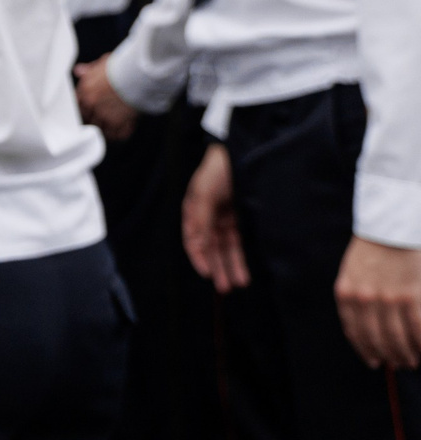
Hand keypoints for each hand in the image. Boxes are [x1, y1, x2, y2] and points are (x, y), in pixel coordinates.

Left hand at [74, 60, 138, 139]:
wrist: (137, 74)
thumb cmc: (122, 67)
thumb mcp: (102, 63)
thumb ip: (89, 70)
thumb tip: (79, 70)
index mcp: (85, 90)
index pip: (77, 104)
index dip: (84, 107)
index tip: (89, 109)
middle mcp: (92, 105)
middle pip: (87, 119)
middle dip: (93, 119)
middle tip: (102, 119)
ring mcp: (104, 115)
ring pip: (100, 129)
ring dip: (105, 129)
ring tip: (112, 127)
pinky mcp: (119, 124)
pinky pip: (117, 135)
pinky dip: (119, 135)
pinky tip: (122, 132)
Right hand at [182, 141, 248, 291]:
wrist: (247, 151)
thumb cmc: (219, 169)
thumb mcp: (205, 194)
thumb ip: (200, 220)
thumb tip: (196, 247)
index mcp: (194, 208)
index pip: (193, 239)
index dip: (199, 257)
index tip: (209, 274)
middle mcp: (208, 215)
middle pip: (211, 247)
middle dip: (217, 266)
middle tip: (226, 288)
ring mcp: (225, 217)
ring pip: (226, 247)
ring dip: (231, 265)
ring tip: (240, 284)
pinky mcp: (242, 218)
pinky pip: (239, 242)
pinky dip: (241, 256)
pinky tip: (245, 270)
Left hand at [335, 236, 420, 370]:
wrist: (391, 227)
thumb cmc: (373, 250)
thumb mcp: (352, 273)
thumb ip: (356, 298)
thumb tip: (367, 330)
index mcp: (346, 293)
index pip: (354, 332)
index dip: (365, 350)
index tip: (374, 361)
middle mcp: (365, 299)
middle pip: (377, 339)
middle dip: (388, 355)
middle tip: (399, 363)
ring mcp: (389, 298)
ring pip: (397, 338)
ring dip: (405, 354)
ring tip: (411, 360)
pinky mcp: (412, 296)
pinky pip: (418, 330)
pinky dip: (420, 344)